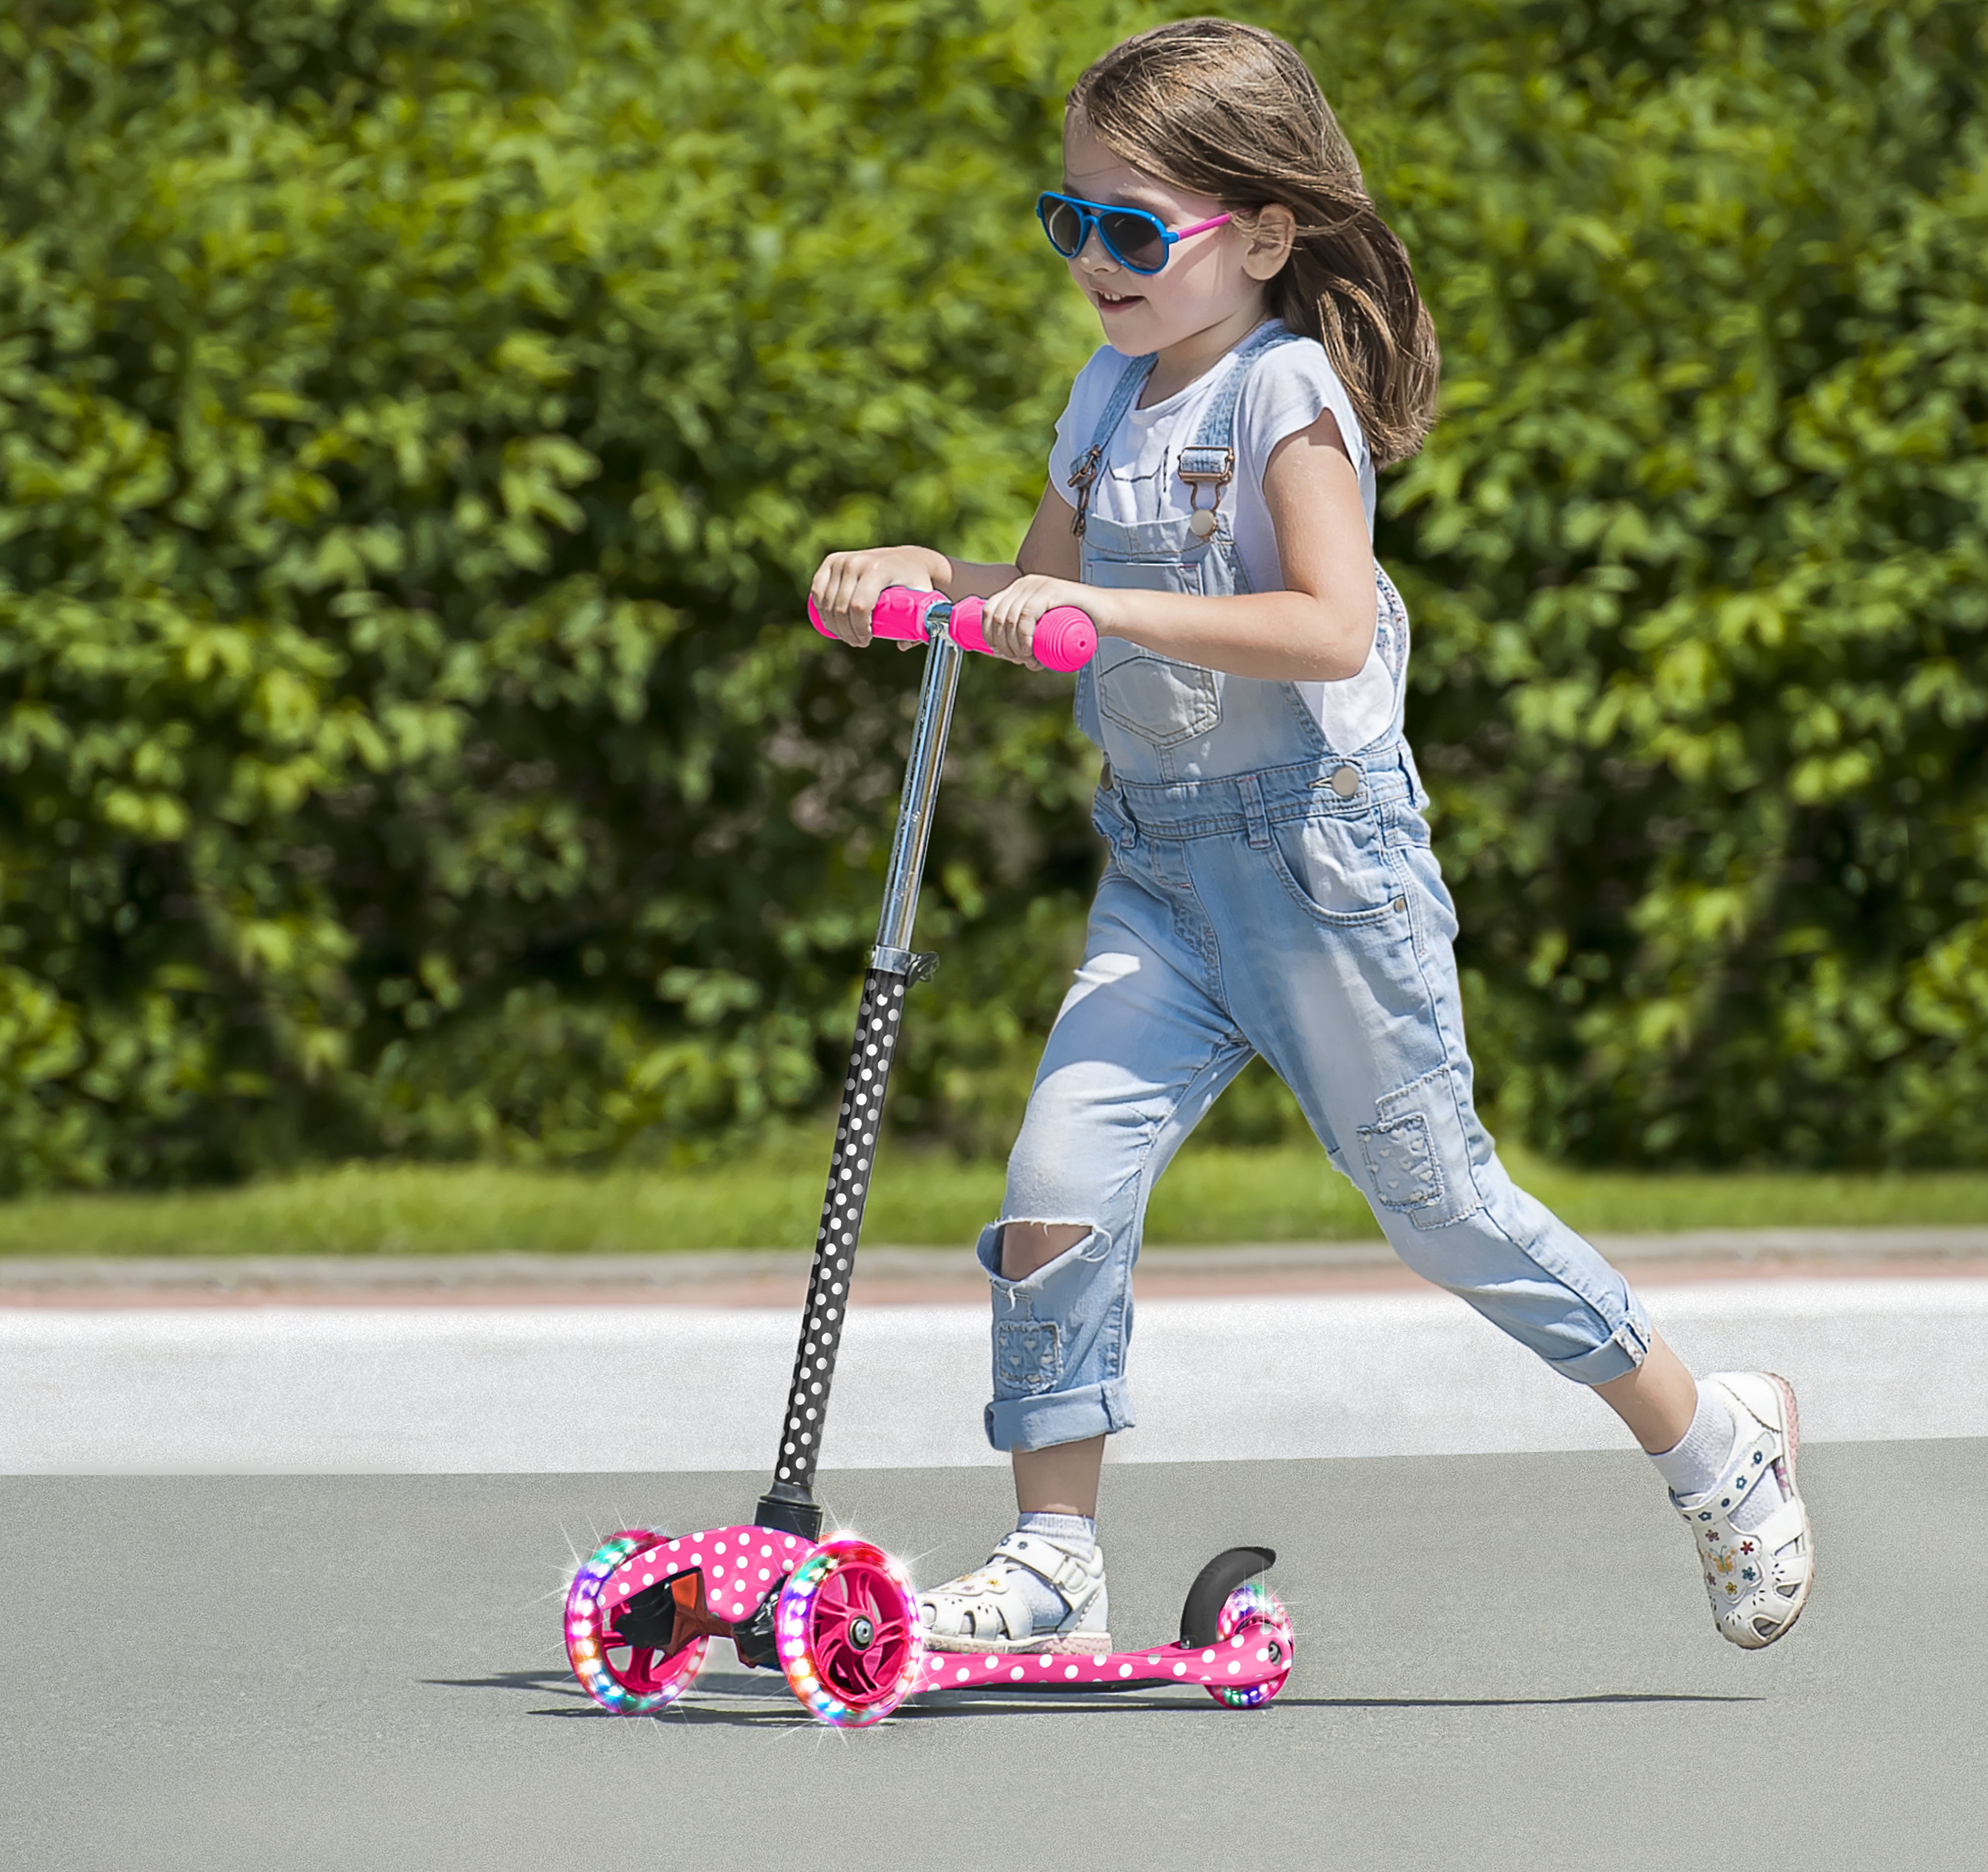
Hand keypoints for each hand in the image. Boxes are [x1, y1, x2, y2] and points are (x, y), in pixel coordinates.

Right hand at [808, 546, 946, 645]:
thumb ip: (919, 626)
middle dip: (847, 632)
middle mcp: (858, 562)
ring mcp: (843, 560)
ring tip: (846, 634)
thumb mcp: (924, 601)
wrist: (908, 559)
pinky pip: (817, 589)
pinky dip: (820, 607)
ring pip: (827, 602)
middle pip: (842, 608)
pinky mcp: (832, 560)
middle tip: (857, 642)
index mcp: (878, 570)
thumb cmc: (916, 584)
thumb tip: (901, 645)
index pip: (860, 607)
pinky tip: (829, 619)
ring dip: (833, 625)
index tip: (866, 641)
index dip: (859, 630)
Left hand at [979, 574, 1102, 667]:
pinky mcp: (1051, 590)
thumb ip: (1024, 636)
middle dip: (1003, 645)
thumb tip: (1002, 655)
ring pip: (1010, 619)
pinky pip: (1026, 615)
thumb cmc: (1075, 625)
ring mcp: (1037, 585)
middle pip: (998, 617)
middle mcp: (1024, 583)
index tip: (1001, 654)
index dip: (989, 636)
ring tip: (1028, 660)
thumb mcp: (1043, 628)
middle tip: (1020, 661)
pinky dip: (1022, 636)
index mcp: (1017, 589)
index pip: (989, 611)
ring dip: (1014, 646)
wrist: (1106, 613)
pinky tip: (1028, 650)